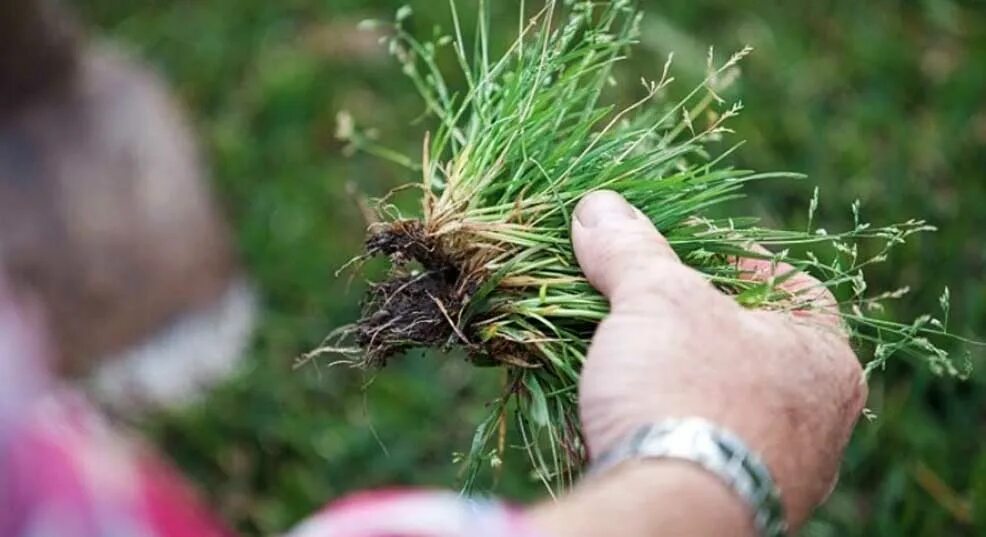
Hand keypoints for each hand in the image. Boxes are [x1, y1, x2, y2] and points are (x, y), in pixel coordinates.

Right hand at [531, 191, 865, 534]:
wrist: (669, 510)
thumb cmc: (685, 390)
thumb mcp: (654, 300)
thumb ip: (630, 250)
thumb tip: (598, 206)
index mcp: (823, 358)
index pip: (791, 286)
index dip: (735, 259)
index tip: (684, 253)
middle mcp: (820, 421)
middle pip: (755, 346)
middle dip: (697, 322)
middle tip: (648, 303)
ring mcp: (784, 471)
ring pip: (728, 403)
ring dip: (678, 377)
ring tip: (626, 356)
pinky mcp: (741, 505)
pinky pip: (704, 449)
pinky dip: (667, 427)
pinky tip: (626, 416)